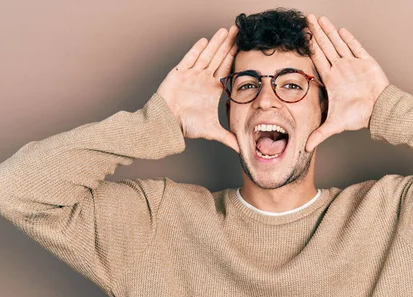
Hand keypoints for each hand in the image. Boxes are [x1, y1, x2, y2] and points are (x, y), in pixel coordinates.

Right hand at [156, 26, 239, 153]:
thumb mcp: (211, 131)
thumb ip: (227, 138)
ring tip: (225, 31)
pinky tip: (204, 41)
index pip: (226, 70)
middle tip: (238, 31)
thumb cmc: (187, 125)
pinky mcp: (179, 73)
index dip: (235, 58)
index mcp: (213, 88)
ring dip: (215, 43)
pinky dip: (196, 50)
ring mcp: (192, 74)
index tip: (244, 47)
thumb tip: (241, 150)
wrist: (167, 123)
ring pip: (206, 55)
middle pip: (219, 58)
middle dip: (228, 44)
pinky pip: (189, 59)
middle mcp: (203, 79)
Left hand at [305, 15, 389, 152]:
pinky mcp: (366, 62)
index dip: (310, 48)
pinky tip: (340, 30)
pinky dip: (349, 39)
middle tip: (307, 19)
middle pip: (325, 47)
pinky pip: (356, 48)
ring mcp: (352, 64)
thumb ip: (320, 134)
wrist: (378, 112)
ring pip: (338, 44)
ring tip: (320, 19)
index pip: (317, 59)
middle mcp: (340, 69)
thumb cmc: (358, 117)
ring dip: (329, 32)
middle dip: (316, 33)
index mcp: (331, 79)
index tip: (302, 36)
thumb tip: (306, 149)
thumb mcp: (334, 125)